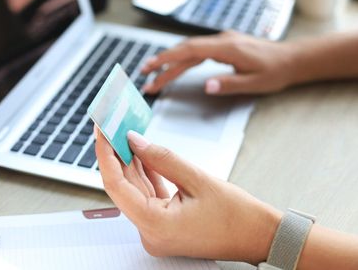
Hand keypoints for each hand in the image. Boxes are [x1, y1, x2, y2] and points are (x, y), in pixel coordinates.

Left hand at [95, 127, 281, 263]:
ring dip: (129, 161)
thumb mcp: (199, 180)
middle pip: (122, 186)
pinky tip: (140, 152)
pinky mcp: (163, 223)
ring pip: (134, 189)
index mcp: (154, 225)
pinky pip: (147, 195)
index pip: (115, 184)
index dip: (105, 153)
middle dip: (116, 153)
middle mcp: (149, 232)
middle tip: (111, 125)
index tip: (100, 129)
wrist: (262, 238)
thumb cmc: (238, 217)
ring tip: (123, 133)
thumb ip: (162, 158)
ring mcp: (155, 229)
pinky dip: (144, 173)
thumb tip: (134, 140)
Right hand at [141, 30, 295, 95]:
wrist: (291, 59)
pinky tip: (175, 63)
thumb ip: (228, 84)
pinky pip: (198, 49)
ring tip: (153, 70)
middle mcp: (222, 40)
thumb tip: (206, 86)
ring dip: (171, 59)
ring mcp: (222, 41)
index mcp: (227, 48)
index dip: (168, 58)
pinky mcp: (224, 44)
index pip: (190, 50)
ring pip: (190, 49)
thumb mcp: (254, 83)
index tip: (152, 66)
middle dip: (163, 61)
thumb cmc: (275, 71)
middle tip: (144, 72)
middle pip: (185, 50)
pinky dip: (183, 57)